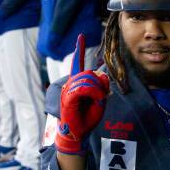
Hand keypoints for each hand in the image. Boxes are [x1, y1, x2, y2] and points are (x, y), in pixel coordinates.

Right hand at [55, 34, 109, 154]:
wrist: (77, 133)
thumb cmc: (86, 118)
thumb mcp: (99, 100)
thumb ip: (101, 87)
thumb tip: (101, 75)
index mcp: (77, 84)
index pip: (77, 64)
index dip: (79, 50)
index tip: (81, 36)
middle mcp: (70, 84)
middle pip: (89, 73)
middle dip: (100, 84)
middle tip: (101, 97)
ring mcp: (68, 90)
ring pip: (87, 79)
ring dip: (97, 89)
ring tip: (97, 100)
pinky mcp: (67, 97)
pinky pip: (82, 88)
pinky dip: (92, 93)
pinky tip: (94, 99)